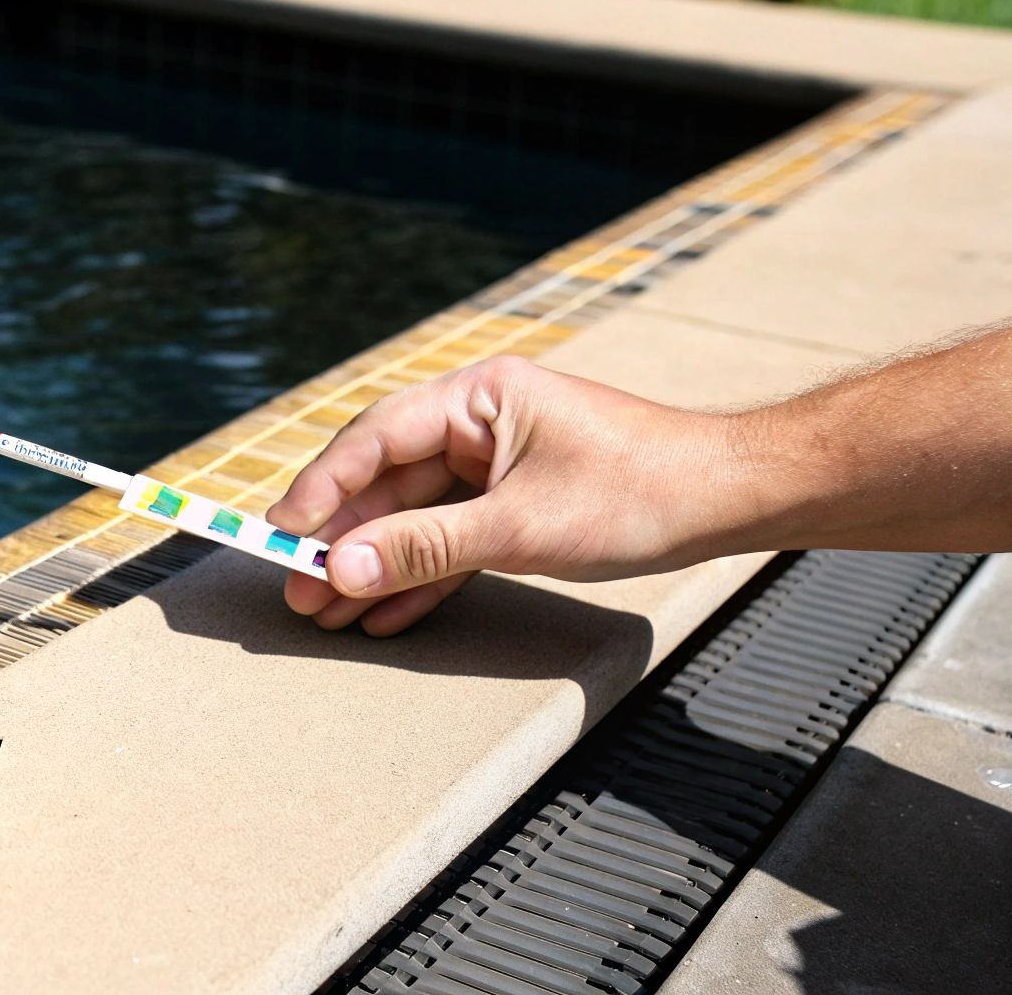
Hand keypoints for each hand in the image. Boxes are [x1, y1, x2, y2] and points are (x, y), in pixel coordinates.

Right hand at [264, 355, 741, 635]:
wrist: (729, 504)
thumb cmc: (638, 494)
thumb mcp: (519, 527)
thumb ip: (424, 547)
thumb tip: (341, 570)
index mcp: (479, 398)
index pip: (377, 439)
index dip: (322, 487)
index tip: (283, 535)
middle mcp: (479, 424)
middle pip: (388, 482)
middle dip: (343, 541)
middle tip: (297, 589)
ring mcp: (495, 466)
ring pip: (414, 518)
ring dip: (374, 566)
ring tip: (326, 613)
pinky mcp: (514, 505)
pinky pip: (451, 540)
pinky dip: (420, 576)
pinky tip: (383, 613)